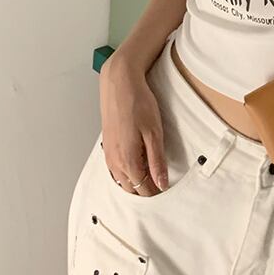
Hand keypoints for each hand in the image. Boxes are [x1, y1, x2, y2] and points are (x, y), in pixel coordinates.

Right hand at [99, 52, 168, 196]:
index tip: (167, 189)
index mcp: (128, 160)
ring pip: (121, 180)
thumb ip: (157, 161)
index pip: (144, 189)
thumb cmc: (138, 103)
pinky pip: (115, 170)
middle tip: (160, 184)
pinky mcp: (106, 145)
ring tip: (149, 175)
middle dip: (145, 190)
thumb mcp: (154, 132)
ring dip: (135, 182)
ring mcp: (108, 154)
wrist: (119, 83)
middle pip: (131, 188)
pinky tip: (135, 164)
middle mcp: (115, 161)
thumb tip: (162, 184)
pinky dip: (125, 173)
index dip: (156, 191)